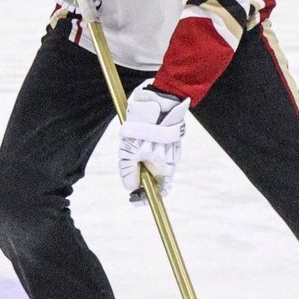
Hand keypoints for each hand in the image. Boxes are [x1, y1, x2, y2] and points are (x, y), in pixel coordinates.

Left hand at [119, 82, 189, 198]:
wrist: (159, 100)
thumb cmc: (142, 126)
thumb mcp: (128, 151)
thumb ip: (129, 172)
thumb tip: (131, 186)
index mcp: (164, 167)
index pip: (160, 192)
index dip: (145, 198)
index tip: (132, 198)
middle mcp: (171, 161)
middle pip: (155, 179)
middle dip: (140, 179)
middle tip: (126, 172)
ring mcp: (172, 150)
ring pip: (155, 165)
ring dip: (142, 164)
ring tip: (130, 149)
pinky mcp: (169, 140)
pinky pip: (158, 152)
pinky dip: (146, 153)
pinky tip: (137, 141)